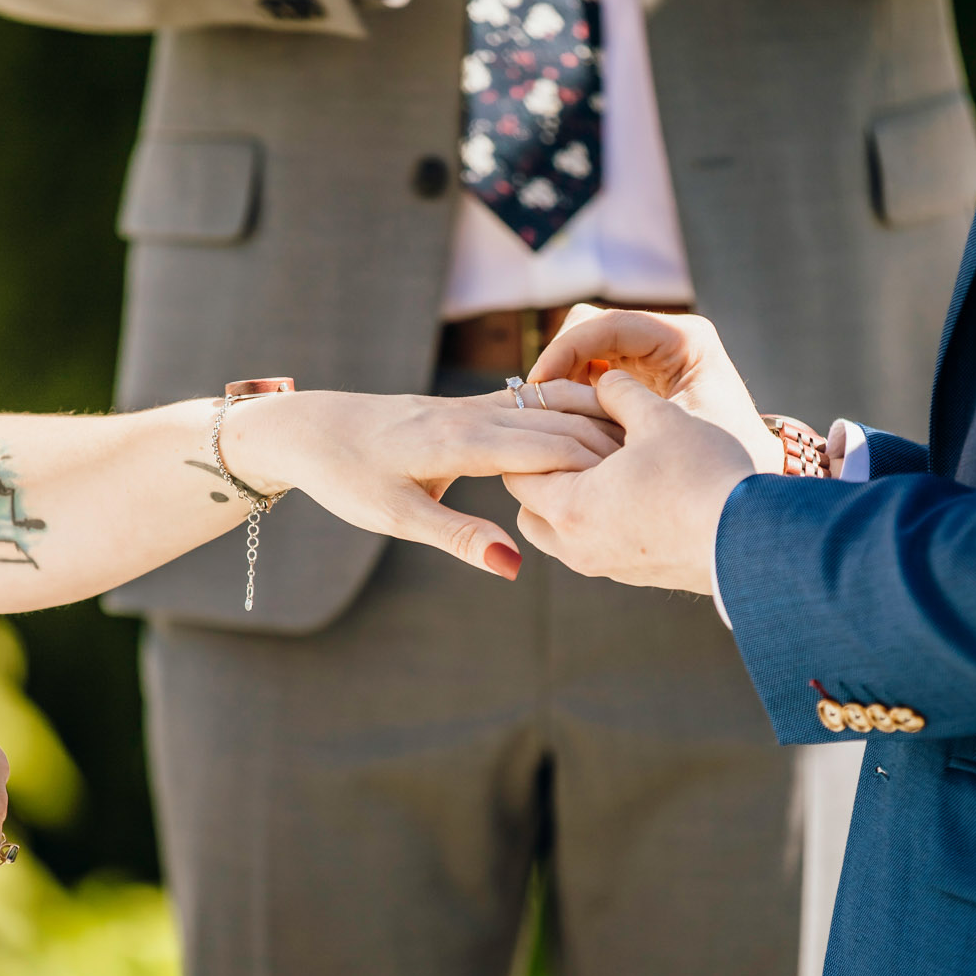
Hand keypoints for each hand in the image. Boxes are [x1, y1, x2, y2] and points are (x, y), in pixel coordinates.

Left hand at [220, 384, 616, 578]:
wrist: (310, 429)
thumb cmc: (348, 475)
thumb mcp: (397, 517)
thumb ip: (459, 538)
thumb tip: (513, 567)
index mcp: (461, 442)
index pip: (546, 447)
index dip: (596, 464)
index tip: (642, 482)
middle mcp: (472, 417)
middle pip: (558, 424)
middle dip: (609, 444)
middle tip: (665, 469)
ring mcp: (472, 409)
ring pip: (548, 409)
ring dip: (595, 425)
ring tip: (644, 450)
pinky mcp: (467, 410)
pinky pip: (530, 408)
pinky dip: (567, 417)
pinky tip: (596, 432)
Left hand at [505, 370, 754, 594]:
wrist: (753, 541)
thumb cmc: (703, 475)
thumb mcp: (659, 418)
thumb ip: (620, 392)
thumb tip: (605, 378)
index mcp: (570, 507)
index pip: (517, 474)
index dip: (532, 441)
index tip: (554, 418)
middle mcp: (577, 546)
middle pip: (530, 509)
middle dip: (543, 475)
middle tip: (572, 442)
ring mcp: (605, 566)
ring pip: (561, 533)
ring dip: (571, 498)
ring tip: (604, 464)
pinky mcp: (634, 575)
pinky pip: (594, 546)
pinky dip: (598, 518)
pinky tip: (632, 489)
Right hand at [528, 306, 784, 476]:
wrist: (749, 502)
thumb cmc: (721, 465)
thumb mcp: (667, 430)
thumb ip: (619, 404)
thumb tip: (554, 390)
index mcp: (684, 340)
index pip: (609, 325)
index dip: (566, 349)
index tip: (539, 383)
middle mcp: (669, 343)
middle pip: (593, 331)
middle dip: (563, 364)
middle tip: (540, 403)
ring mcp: (655, 364)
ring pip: (589, 355)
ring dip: (567, 383)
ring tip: (551, 420)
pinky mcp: (644, 386)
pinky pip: (597, 382)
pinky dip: (579, 402)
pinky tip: (567, 432)